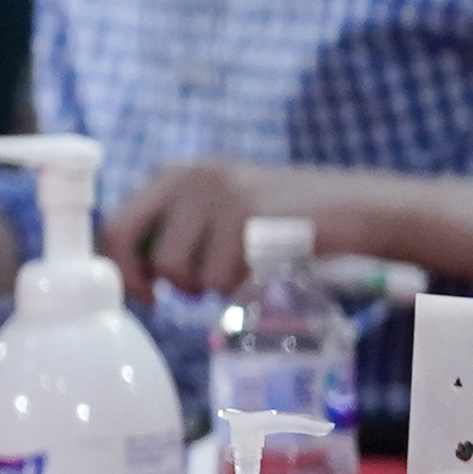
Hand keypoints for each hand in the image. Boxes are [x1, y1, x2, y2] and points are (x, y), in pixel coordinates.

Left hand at [111, 159, 324, 307]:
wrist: (357, 209)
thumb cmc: (282, 220)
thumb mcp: (218, 210)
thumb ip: (174, 230)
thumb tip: (127, 272)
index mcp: (175, 173)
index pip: (115, 223)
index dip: (118, 267)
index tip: (142, 292)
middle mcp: (192, 176)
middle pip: (131, 243)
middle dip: (145, 279)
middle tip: (165, 300)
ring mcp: (222, 194)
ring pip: (178, 268)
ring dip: (205, 286)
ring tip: (235, 273)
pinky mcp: (252, 217)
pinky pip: (221, 277)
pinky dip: (238, 288)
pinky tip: (262, 270)